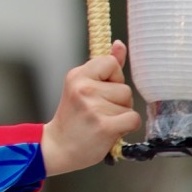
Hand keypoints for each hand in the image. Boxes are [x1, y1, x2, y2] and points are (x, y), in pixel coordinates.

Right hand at [41, 40, 140, 175]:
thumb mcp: (82, 86)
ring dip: (121, 115)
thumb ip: (103, 66)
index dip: (113, 78)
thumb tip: (119, 45)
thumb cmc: (74, 117)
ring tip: (102, 121)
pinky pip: (133, 119)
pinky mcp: (104, 126)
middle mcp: (83, 88)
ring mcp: (93, 107)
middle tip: (98, 112)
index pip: (111, 63)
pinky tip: (110, 131)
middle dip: (118, 102)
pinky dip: (126, 127)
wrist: (59, 146)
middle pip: (124, 88)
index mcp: (77, 75)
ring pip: (128, 105)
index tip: (101, 91)